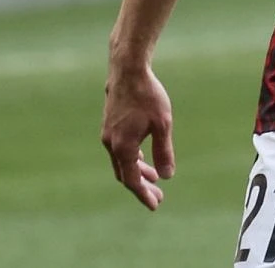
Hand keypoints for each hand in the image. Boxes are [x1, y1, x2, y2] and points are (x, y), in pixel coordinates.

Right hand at [101, 66, 174, 210]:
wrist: (128, 70)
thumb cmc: (147, 95)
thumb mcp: (162, 124)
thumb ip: (163, 151)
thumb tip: (167, 176)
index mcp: (123, 147)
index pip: (132, 180)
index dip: (144, 194)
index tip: (155, 204)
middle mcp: (111, 143)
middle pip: (125, 174)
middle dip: (142, 186)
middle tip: (158, 195)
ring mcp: (108, 134)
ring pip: (122, 161)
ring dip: (138, 170)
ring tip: (154, 177)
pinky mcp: (109, 124)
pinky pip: (119, 149)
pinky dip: (132, 157)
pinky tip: (142, 156)